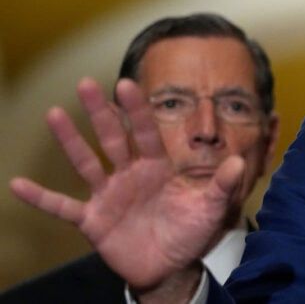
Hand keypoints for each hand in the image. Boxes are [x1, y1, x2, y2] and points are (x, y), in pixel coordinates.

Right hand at [9, 78, 243, 292]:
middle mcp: (131, 175)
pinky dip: (42, 198)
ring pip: (87, 163)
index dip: (137, 110)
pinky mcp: (94, 220)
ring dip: (70, 141)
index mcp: (158, 167)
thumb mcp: (212, 208)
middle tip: (85, 83)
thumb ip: (223, 185)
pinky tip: (18, 185)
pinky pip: (64, 207)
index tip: (126, 83)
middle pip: (112, 138)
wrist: (172, 266)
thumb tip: (237, 162)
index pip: (146, 132)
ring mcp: (110, 195)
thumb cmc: (191, 232)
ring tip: (55, 114)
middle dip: (100, 112)